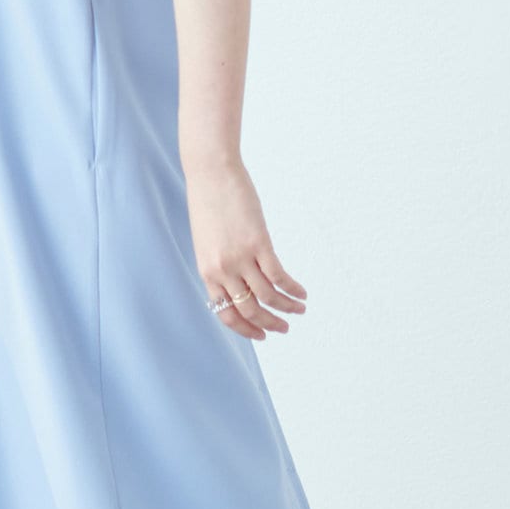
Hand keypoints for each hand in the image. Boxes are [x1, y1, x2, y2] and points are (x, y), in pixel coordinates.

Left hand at [185, 155, 307, 340]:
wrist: (211, 173)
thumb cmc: (209, 204)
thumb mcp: (208, 242)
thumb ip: (220, 264)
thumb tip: (239, 281)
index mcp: (207, 272)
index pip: (226, 314)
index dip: (246, 329)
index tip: (261, 335)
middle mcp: (222, 270)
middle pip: (249, 309)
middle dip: (270, 324)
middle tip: (285, 328)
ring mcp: (240, 257)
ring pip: (267, 296)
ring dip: (287, 308)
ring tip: (299, 309)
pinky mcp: (258, 243)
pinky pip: (279, 275)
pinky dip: (292, 288)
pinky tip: (302, 292)